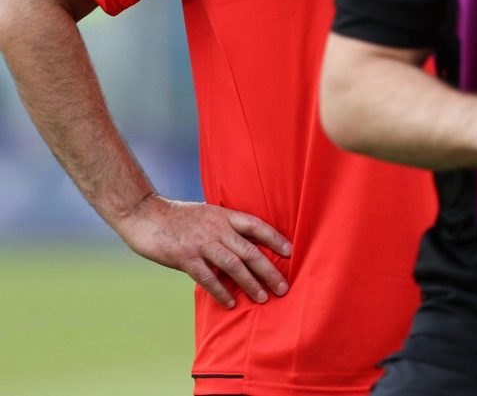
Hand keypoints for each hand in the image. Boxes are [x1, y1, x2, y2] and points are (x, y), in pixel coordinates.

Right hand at [115, 195, 292, 307]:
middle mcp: (217, 228)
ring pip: (233, 265)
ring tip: (263, 298)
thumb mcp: (207, 214)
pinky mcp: (185, 257)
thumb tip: (244, 246)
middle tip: (283, 287)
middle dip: (269, 270)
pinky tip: (231, 303)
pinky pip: (208, 277)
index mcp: (224, 215)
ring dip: (250, 283)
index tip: (291, 252)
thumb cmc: (178, 217)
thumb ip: (224, 228)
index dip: (275, 238)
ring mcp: (201, 243)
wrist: (145, 214)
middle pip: (250, 250)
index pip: (256, 225)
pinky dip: (221, 291)